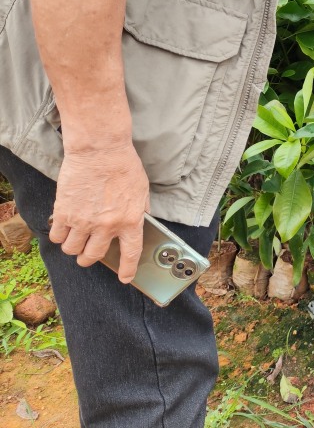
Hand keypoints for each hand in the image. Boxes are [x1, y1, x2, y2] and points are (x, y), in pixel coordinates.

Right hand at [49, 143, 149, 282]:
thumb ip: (140, 210)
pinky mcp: (64, 212)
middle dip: (88, 258)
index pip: (130, 253)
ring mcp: (83, 221)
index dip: (127, 269)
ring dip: (72, 247)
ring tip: (75, 239)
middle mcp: (106, 226)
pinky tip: (63, 227)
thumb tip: (141, 223)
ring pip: (71, 250)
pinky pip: (57, 236)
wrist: (100, 150)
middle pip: (92, 256)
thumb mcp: (142, 190)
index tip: (124, 278)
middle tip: (87, 253)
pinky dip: (59, 235)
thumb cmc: (124, 165)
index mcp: (130, 220)